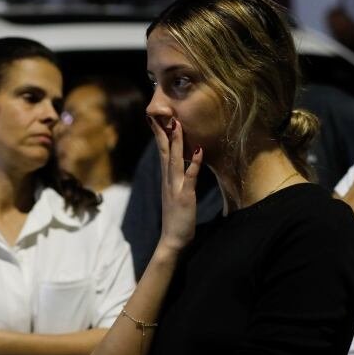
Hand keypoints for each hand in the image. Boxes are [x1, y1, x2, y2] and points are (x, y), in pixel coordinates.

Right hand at [148, 115, 203, 254]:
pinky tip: (198, 150)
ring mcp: (175, 188)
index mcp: (166, 180)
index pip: (161, 153)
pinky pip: (190, 177)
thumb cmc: (176, 220)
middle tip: (160, 113)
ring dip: (176, 142)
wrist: (172, 241)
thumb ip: (177, 183)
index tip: (156, 118)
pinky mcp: (185, 197)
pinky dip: (193, 163)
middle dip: (162, 132)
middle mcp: (168, 181)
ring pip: (174, 160)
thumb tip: (180, 171)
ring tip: (177, 124)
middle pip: (163, 152)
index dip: (159, 136)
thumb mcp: (175, 197)